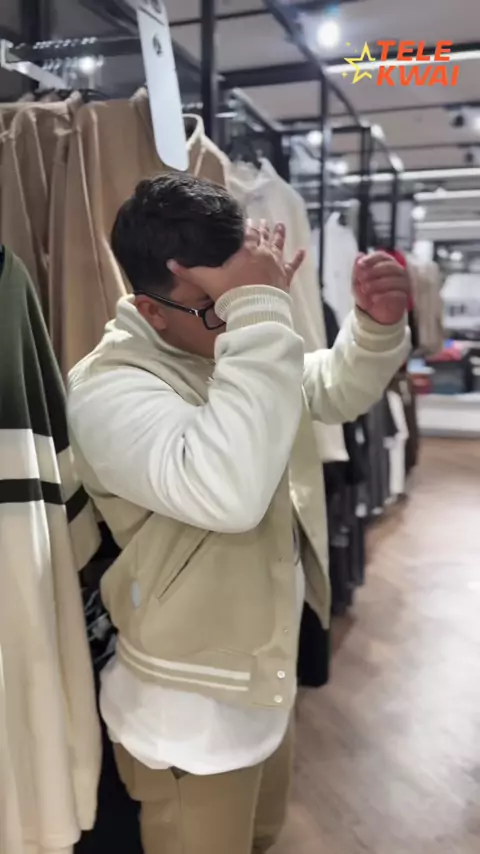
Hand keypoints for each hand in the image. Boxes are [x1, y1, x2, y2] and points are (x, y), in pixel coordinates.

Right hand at [167, 220, 304, 302]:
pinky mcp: (285, 278)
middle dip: (263, 228)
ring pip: (279, 246)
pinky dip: (297, 258)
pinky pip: (293, 265)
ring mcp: (276, 265)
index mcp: (246, 250)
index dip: (248, 226)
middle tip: (265, 220)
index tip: (249, 220)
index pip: (248, 233)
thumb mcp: (208, 281)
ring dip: (280, 236)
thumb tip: (169, 263)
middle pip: (264, 237)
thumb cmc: (231, 294)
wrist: (254, 311)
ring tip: (281, 225)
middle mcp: (263, 254)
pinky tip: (303, 251)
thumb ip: (189, 272)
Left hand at [353, 252, 410, 324]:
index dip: (370, 259)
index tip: (359, 265)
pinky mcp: (404, 296)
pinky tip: (373, 298)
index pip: (382, 256)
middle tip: (361, 279)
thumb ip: (358, 270)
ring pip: (394, 279)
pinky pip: (397, 293)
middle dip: (374, 271)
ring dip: (377, 284)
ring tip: (365, 289)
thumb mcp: (358, 282)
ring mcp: (403, 283)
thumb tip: (358, 255)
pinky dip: (383, 295)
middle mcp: (397, 271)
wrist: (374, 313)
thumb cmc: (367, 294)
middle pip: (389, 266)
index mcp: (386, 264)